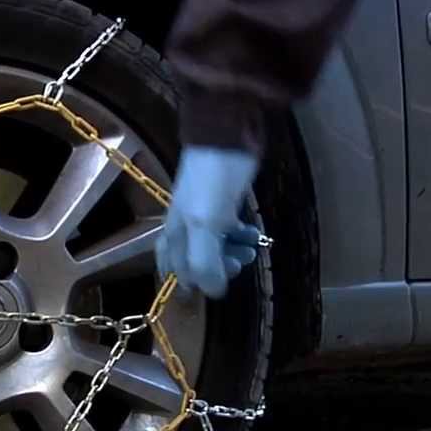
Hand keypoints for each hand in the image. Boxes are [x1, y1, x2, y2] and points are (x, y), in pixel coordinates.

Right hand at [154, 146, 261, 298]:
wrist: (226, 137)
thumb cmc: (211, 183)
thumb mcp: (205, 225)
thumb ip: (205, 261)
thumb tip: (213, 293)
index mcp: (175, 234)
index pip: (176, 270)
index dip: (194, 284)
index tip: (215, 287)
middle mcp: (186, 227)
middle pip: (196, 261)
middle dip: (218, 269)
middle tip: (239, 264)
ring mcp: (205, 214)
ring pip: (215, 246)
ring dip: (233, 254)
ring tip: (252, 250)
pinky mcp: (223, 203)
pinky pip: (229, 230)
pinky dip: (241, 237)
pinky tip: (255, 235)